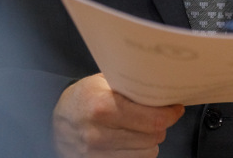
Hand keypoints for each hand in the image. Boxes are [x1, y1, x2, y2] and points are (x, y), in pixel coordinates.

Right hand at [52, 72, 184, 156]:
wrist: (56, 121)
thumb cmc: (83, 96)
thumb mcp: (103, 81)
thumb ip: (129, 85)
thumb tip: (160, 87)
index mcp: (103, 108)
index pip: (152, 120)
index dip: (170, 114)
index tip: (175, 107)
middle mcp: (100, 134)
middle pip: (153, 137)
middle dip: (160, 124)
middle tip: (158, 113)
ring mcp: (99, 154)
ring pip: (147, 152)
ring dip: (150, 140)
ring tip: (141, 126)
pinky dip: (139, 151)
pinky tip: (132, 139)